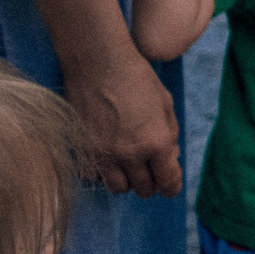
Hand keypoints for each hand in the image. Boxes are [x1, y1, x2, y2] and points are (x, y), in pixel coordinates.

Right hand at [67, 52, 180, 197]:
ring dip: (127, 180)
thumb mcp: (165, 105)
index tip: (169, 186)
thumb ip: (169, 136)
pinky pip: (95, 176)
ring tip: (128, 165)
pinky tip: (108, 156)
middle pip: (144, 190)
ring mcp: (104, 155)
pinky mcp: (83, 151)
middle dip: (151, 183)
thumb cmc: (137, 79)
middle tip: (149, 170)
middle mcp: (130, 154)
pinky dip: (103, 172)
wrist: (99, 64)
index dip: (171, 186)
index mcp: (156, 142)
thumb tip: (170, 160)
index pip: (168, 183)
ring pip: (119, 188)